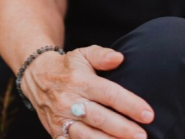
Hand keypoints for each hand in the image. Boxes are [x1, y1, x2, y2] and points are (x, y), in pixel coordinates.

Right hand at [21, 44, 154, 137]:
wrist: (37, 78)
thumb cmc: (68, 66)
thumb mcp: (83, 54)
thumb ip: (102, 55)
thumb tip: (119, 58)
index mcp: (80, 81)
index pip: (109, 94)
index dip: (129, 104)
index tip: (148, 114)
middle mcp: (70, 102)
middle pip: (100, 118)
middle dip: (123, 129)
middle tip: (143, 136)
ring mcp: (62, 120)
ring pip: (87, 136)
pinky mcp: (57, 134)